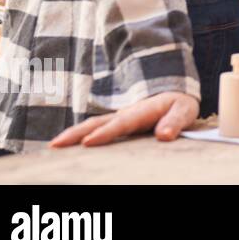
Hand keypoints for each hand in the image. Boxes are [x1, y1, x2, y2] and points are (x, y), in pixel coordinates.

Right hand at [50, 91, 199, 147]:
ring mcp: (116, 118)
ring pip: (90, 125)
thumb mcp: (184, 111)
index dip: (105, 132)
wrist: (172, 92)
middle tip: (56, 145)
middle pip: (97, 123)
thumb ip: (175, 122)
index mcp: (142, 111)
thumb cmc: (179, 105)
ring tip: (53, 146)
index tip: (89, 142)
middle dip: (76, 133)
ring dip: (71, 135)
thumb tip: (165, 136)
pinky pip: (92, 129)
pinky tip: (64, 147)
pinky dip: (76, 136)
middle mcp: (124, 113)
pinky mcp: (113, 124)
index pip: (121, 123)